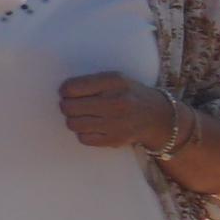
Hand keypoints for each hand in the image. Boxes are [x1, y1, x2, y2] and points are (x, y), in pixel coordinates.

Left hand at [58, 72, 180, 154]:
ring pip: (73, 124)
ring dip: (74, 120)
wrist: (158, 117)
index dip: (65, 91)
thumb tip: (61, 92)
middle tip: (73, 106)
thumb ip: (90, 82)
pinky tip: (94, 127)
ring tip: (84, 116)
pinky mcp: (115, 140)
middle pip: (69, 107)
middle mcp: (116, 102)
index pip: (72, 88)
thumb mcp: (115, 79)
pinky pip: (84, 138)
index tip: (69, 93)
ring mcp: (116, 123)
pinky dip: (84, 133)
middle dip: (67, 106)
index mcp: (114, 82)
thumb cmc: (129, 94)